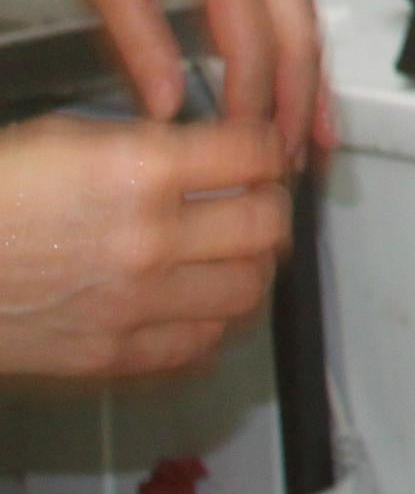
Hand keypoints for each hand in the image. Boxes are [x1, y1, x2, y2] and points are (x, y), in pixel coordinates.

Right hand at [0, 117, 294, 378]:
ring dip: (252, 267)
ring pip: (249, 289)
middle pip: (267, 224)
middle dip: (269, 207)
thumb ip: (148, 145)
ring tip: (235, 254)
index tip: (259, 155)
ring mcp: (134, 303)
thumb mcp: (65, 138)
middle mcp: (148, 239)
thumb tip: (206, 150)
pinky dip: (213, 324)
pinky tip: (199, 303)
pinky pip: (200, 345)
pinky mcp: (113, 355)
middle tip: (257, 202)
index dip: (265, 150)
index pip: (256, 154)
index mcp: (138, 172)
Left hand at [25, 0, 332, 165]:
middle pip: (300, 33)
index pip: (254, 47)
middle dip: (304, 100)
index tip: (249, 149)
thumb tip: (165, 103)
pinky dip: (299, 38)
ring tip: (317, 125)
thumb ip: (140, 45)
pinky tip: (296, 67)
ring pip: (307, 13)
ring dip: (313, 73)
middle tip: (301, 153)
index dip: (255, 106)